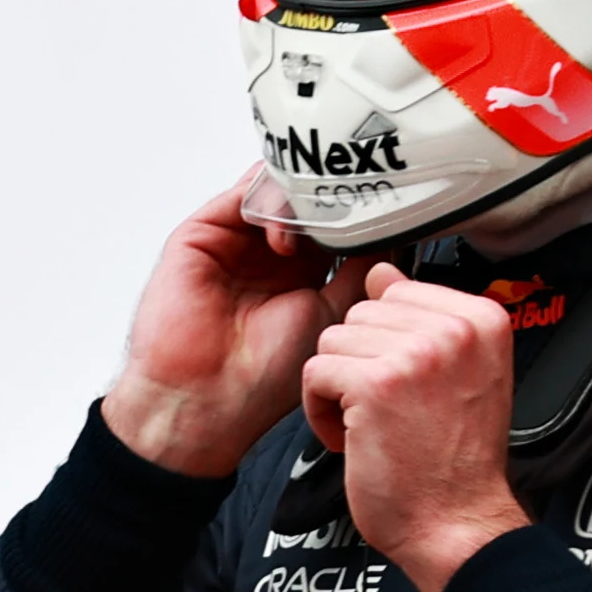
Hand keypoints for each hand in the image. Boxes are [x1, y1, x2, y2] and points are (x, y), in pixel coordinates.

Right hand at [102, 183, 371, 475]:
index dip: (355, 209)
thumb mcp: (334, 316)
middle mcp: (264, 253)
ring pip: (273, 191)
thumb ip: (360, 271)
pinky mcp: (200, 234)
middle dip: (331, 194)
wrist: (207, 400)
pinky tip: (286, 228)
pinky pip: (238, 197)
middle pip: (301, 199)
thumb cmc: (261, 376)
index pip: (329, 221)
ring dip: (301, 196)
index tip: (386, 201)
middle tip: (360, 195)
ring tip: (319, 219)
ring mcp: (231, 241)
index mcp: (298, 273)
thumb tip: (392, 234)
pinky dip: (268, 198)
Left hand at [298, 262, 527, 591]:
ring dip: (338, 387)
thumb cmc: (453, 461)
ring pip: (333, 339)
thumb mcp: (460, 375)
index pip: (398, 289)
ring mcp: (416, 352)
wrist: (456, 524)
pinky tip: (354, 438)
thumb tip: (379, 271)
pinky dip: (319, 411)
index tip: (408, 386)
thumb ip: (423, 321)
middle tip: (388, 412)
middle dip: (360, 364)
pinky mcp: (376, 383)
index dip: (386, 342)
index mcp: (483, 318)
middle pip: (361, 313)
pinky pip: (315, 371)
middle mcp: (455, 328)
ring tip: (372, 425)